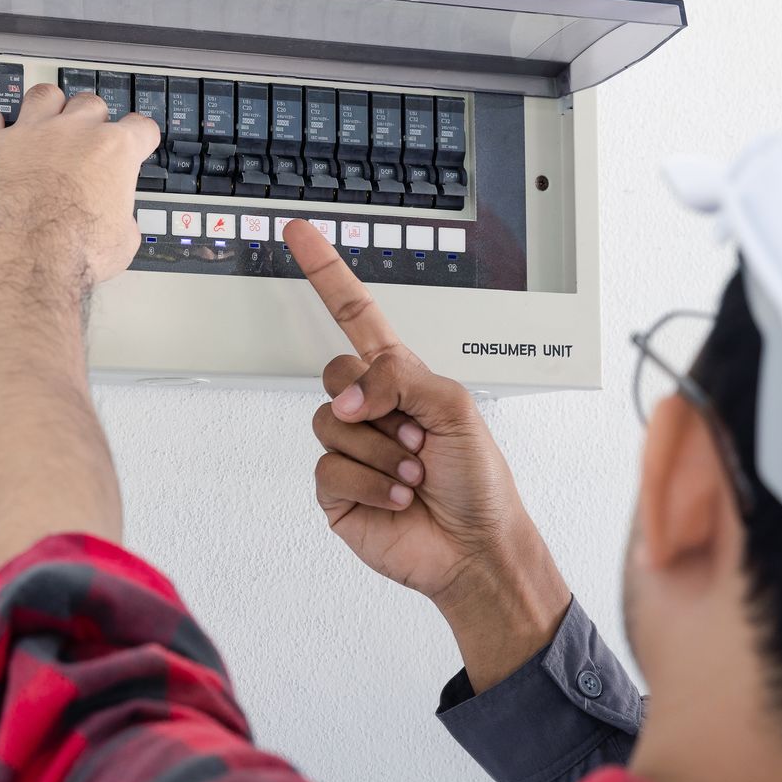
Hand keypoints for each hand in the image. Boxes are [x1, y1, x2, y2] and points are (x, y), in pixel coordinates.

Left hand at [0, 85, 159, 288]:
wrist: (25, 262)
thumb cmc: (72, 254)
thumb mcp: (121, 242)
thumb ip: (120, 216)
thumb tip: (116, 221)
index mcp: (113, 151)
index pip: (139, 127)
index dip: (138, 137)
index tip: (133, 142)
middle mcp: (72, 132)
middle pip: (90, 104)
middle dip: (89, 120)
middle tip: (82, 141)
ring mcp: (28, 133)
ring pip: (43, 96)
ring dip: (45, 107)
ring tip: (40, 124)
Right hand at [284, 220, 569, 687]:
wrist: (476, 549)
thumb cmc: (479, 481)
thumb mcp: (455, 407)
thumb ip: (400, 378)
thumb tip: (350, 397)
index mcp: (400, 380)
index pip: (354, 315)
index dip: (327, 273)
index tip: (301, 233)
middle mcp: (370, 410)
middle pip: (334, 373)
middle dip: (376, 404)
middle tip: (413, 436)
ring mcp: (350, 450)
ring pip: (331, 425)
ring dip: (383, 454)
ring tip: (414, 474)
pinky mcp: (336, 492)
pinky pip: (330, 470)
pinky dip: (372, 484)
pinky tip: (398, 498)